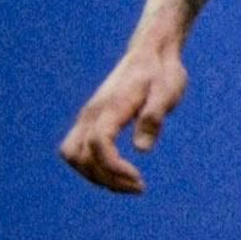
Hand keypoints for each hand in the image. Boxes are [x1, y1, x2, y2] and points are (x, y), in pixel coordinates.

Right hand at [59, 38, 187, 192]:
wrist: (149, 53)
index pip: (99, 144)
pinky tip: (116, 172)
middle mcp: (92, 112)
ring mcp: (87, 116)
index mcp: (111, 106)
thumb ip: (153, 118)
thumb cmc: (161, 73)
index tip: (139, 179)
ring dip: (94, 176)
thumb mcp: (167, 92)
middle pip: (81, 156)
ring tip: (126, 183)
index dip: (114, 168)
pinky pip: (76, 149)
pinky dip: (90, 166)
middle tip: (138, 186)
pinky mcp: (89, 119)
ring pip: (72, 155)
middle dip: (106, 178)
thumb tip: (141, 149)